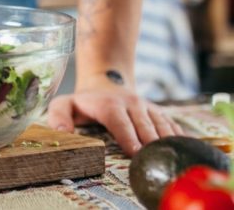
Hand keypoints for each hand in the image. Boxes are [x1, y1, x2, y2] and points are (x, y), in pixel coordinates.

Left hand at [47, 76, 183, 156]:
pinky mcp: (158, 112)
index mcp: (108, 104)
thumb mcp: (64, 104)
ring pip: (161, 123)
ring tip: (172, 157)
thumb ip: (58, 116)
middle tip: (154, 160)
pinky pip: (172, 124)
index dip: (127, 135)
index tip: (135, 151)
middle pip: (143, 124)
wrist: (106, 81)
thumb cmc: (84, 101)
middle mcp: (131, 103)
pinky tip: (185, 149)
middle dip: (150, 142)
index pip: (119, 120)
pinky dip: (179, 136)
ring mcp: (147, 107)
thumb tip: (61, 131)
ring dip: (167, 140)